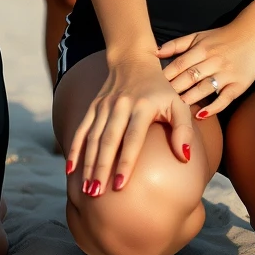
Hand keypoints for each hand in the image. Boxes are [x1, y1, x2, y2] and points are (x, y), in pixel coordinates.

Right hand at [67, 54, 192, 197]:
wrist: (133, 60)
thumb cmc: (161, 89)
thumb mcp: (179, 104)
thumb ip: (184, 130)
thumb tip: (185, 157)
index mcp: (142, 107)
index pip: (132, 139)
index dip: (125, 162)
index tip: (120, 186)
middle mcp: (120, 106)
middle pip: (108, 141)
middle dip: (101, 169)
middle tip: (96, 194)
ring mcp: (104, 106)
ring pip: (93, 138)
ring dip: (88, 164)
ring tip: (86, 189)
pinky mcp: (94, 106)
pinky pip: (82, 129)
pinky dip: (74, 149)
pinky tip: (70, 169)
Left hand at [158, 21, 254, 118]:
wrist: (253, 33)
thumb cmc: (221, 37)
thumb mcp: (198, 36)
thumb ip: (176, 44)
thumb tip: (155, 52)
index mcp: (201, 49)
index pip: (179, 64)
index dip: (166, 76)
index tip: (153, 87)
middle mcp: (213, 61)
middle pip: (189, 77)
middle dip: (174, 90)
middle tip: (160, 102)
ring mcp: (226, 74)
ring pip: (204, 88)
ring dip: (189, 99)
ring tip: (176, 109)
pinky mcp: (239, 85)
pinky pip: (224, 98)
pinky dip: (213, 107)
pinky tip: (201, 115)